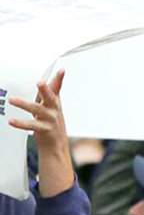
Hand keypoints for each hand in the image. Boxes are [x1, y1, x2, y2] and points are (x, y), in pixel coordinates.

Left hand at [9, 70, 72, 196]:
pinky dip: (20, 123)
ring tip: (12, 99)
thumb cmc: (51, 123)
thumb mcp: (52, 107)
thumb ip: (48, 95)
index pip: (58, 88)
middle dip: (45, 89)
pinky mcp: (44, 130)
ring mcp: (50, 120)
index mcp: (55, 102)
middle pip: (50, 97)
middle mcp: (54, 109)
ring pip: (36, 110)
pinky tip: (11, 121)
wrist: (56, 145)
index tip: (62, 69)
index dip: (60, 78)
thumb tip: (45, 80)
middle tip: (39, 82)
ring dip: (23, 104)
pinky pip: (30, 125)